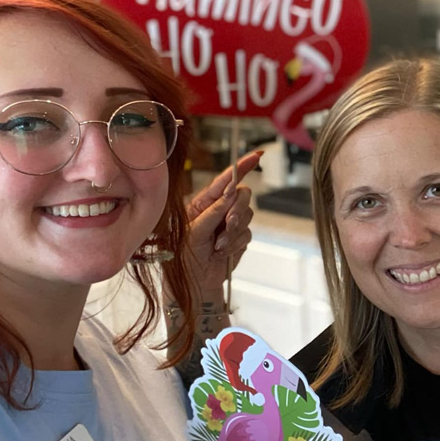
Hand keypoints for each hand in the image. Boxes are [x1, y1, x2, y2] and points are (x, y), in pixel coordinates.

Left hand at [184, 151, 260, 301]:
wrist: (193, 285)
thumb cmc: (183, 258)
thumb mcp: (193, 232)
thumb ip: (213, 212)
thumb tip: (230, 192)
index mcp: (203, 203)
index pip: (225, 180)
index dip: (241, 166)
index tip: (256, 156)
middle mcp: (218, 210)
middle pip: (242, 195)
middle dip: (237, 209)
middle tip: (229, 224)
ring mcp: (230, 224)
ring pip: (248, 215)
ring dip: (234, 232)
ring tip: (217, 246)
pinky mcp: (239, 239)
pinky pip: (248, 234)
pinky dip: (235, 244)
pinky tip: (221, 253)